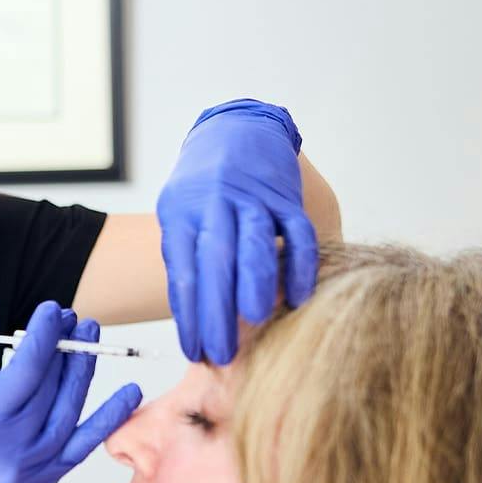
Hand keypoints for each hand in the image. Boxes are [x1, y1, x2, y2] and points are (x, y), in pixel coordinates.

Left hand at [156, 98, 317, 364]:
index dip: (189, 316)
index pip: (184, 272)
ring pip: (256, 242)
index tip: (195, 351)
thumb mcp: (180, 214)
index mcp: (183, 213)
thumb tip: (191, 319)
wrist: (237, 129)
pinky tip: (299, 296)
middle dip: (219, 312)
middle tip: (224, 353)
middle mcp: (215, 203)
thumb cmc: (204, 187)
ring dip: (256, 284)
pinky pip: (298, 232)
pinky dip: (301, 264)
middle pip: (216, 261)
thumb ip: (186, 259)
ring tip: (255, 321)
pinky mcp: (286, 195)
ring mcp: (253, 197)